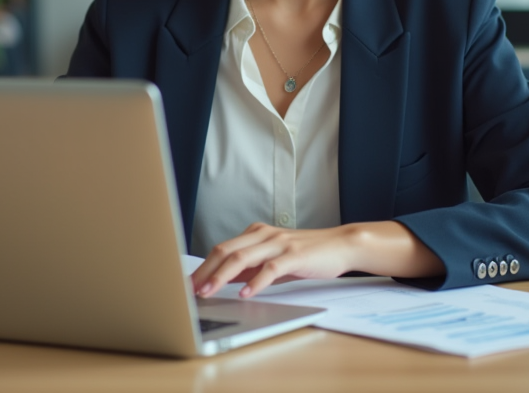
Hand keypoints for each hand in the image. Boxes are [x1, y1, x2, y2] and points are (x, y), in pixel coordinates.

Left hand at [191, 222, 360, 299]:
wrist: (340, 245)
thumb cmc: (307, 253)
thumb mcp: (273, 258)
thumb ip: (250, 267)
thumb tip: (224, 280)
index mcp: (256, 234)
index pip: (221, 249)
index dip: (202, 267)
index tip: (188, 284)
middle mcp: (264, 235)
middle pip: (225, 251)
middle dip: (204, 272)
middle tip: (190, 290)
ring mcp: (278, 244)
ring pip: (242, 258)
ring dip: (221, 277)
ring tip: (208, 292)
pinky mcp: (294, 256)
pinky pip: (270, 269)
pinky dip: (255, 283)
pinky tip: (245, 294)